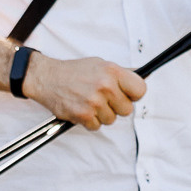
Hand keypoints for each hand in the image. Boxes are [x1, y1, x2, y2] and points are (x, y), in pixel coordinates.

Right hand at [22, 54, 147, 129]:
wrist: (47, 78)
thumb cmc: (74, 71)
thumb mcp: (100, 64)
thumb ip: (120, 74)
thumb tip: (142, 78)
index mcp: (112, 71)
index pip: (140, 90)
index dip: (134, 95)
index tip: (128, 96)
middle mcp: (105, 86)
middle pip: (127, 109)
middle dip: (116, 107)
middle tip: (104, 100)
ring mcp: (94, 101)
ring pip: (111, 120)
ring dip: (102, 115)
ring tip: (90, 102)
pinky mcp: (84, 115)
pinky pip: (97, 126)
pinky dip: (90, 121)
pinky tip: (83, 108)